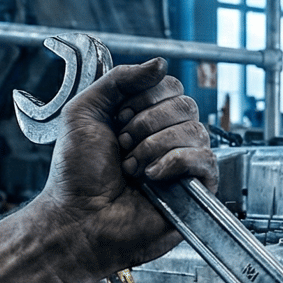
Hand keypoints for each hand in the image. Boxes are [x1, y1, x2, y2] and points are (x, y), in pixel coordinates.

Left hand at [33, 58, 217, 275]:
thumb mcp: (84, 111)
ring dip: (155, 146)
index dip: (146, 97)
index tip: (120, 116)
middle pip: (186, 105)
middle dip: (148, 123)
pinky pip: (206, 160)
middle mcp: (166, 138)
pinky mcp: (195, 189)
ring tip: (132, 167)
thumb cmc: (76, 175)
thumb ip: (118, 80)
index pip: (170, 87)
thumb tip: (160, 63)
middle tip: (122, 144)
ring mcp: (182, 164)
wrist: (78, 219)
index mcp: (144, 118)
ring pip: (196, 131)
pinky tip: (152, 177)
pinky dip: (175, 163)